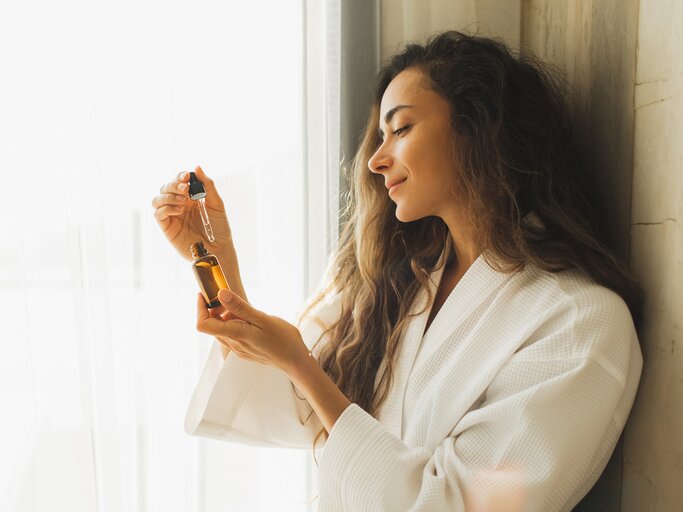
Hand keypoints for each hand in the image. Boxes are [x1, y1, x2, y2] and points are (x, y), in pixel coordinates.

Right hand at [151, 165, 232, 260]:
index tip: (186, 177)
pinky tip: (179, 210)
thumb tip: (197, 167)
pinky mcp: (168, 228)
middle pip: (165, 188)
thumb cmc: (220, 228)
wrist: (219, 248)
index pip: (178, 181)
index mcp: (190, 197)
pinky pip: (158, 214)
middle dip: (173, 185)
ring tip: (183, 202)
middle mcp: (178, 204)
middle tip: (185, 190)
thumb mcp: (217, 204)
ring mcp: (172, 216)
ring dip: (168, 197)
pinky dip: (166, 208)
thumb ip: (208, 185)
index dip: (179, 176)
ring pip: (157, 199)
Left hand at [196, 289, 310, 373]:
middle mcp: (233, 345)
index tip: (205, 294)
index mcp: (236, 335)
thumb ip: (240, 307)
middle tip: (227, 294)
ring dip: (225, 316)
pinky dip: (234, 323)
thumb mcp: (262, 318)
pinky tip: (249, 319)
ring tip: (243, 308)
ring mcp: (238, 349)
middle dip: (214, 308)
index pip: (204, 325)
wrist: (295, 360)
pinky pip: (231, 335)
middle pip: (211, 326)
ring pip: (222, 330)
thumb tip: (220, 293)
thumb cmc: (283, 339)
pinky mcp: (244, 351)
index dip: (200, 308)